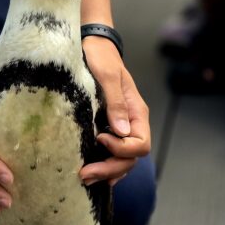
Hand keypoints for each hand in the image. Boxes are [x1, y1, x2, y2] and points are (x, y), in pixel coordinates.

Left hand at [79, 37, 150, 186]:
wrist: (91, 47)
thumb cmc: (100, 57)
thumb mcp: (107, 75)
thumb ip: (116, 102)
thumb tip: (121, 132)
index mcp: (136, 112)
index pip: (140, 144)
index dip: (121, 148)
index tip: (100, 138)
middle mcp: (130, 124)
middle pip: (131, 158)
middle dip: (110, 168)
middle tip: (85, 173)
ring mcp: (118, 129)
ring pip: (122, 161)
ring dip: (106, 172)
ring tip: (84, 178)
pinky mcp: (105, 129)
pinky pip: (111, 156)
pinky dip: (104, 167)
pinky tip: (93, 174)